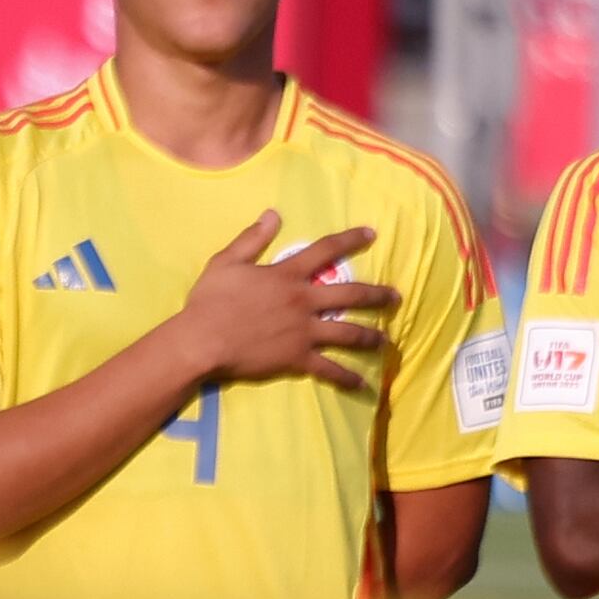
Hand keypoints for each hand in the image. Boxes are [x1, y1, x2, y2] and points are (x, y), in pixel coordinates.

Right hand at [186, 213, 390, 395]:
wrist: (202, 340)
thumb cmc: (210, 300)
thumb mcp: (226, 261)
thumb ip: (252, 238)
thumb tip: (273, 214)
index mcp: (287, 276)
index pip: (325, 251)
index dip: (350, 240)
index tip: (372, 234)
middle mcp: (303, 302)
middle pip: (351, 294)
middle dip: (377, 295)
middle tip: (396, 298)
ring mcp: (304, 332)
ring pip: (349, 333)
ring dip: (371, 337)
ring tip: (386, 341)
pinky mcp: (298, 358)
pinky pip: (329, 370)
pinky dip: (347, 378)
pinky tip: (363, 384)